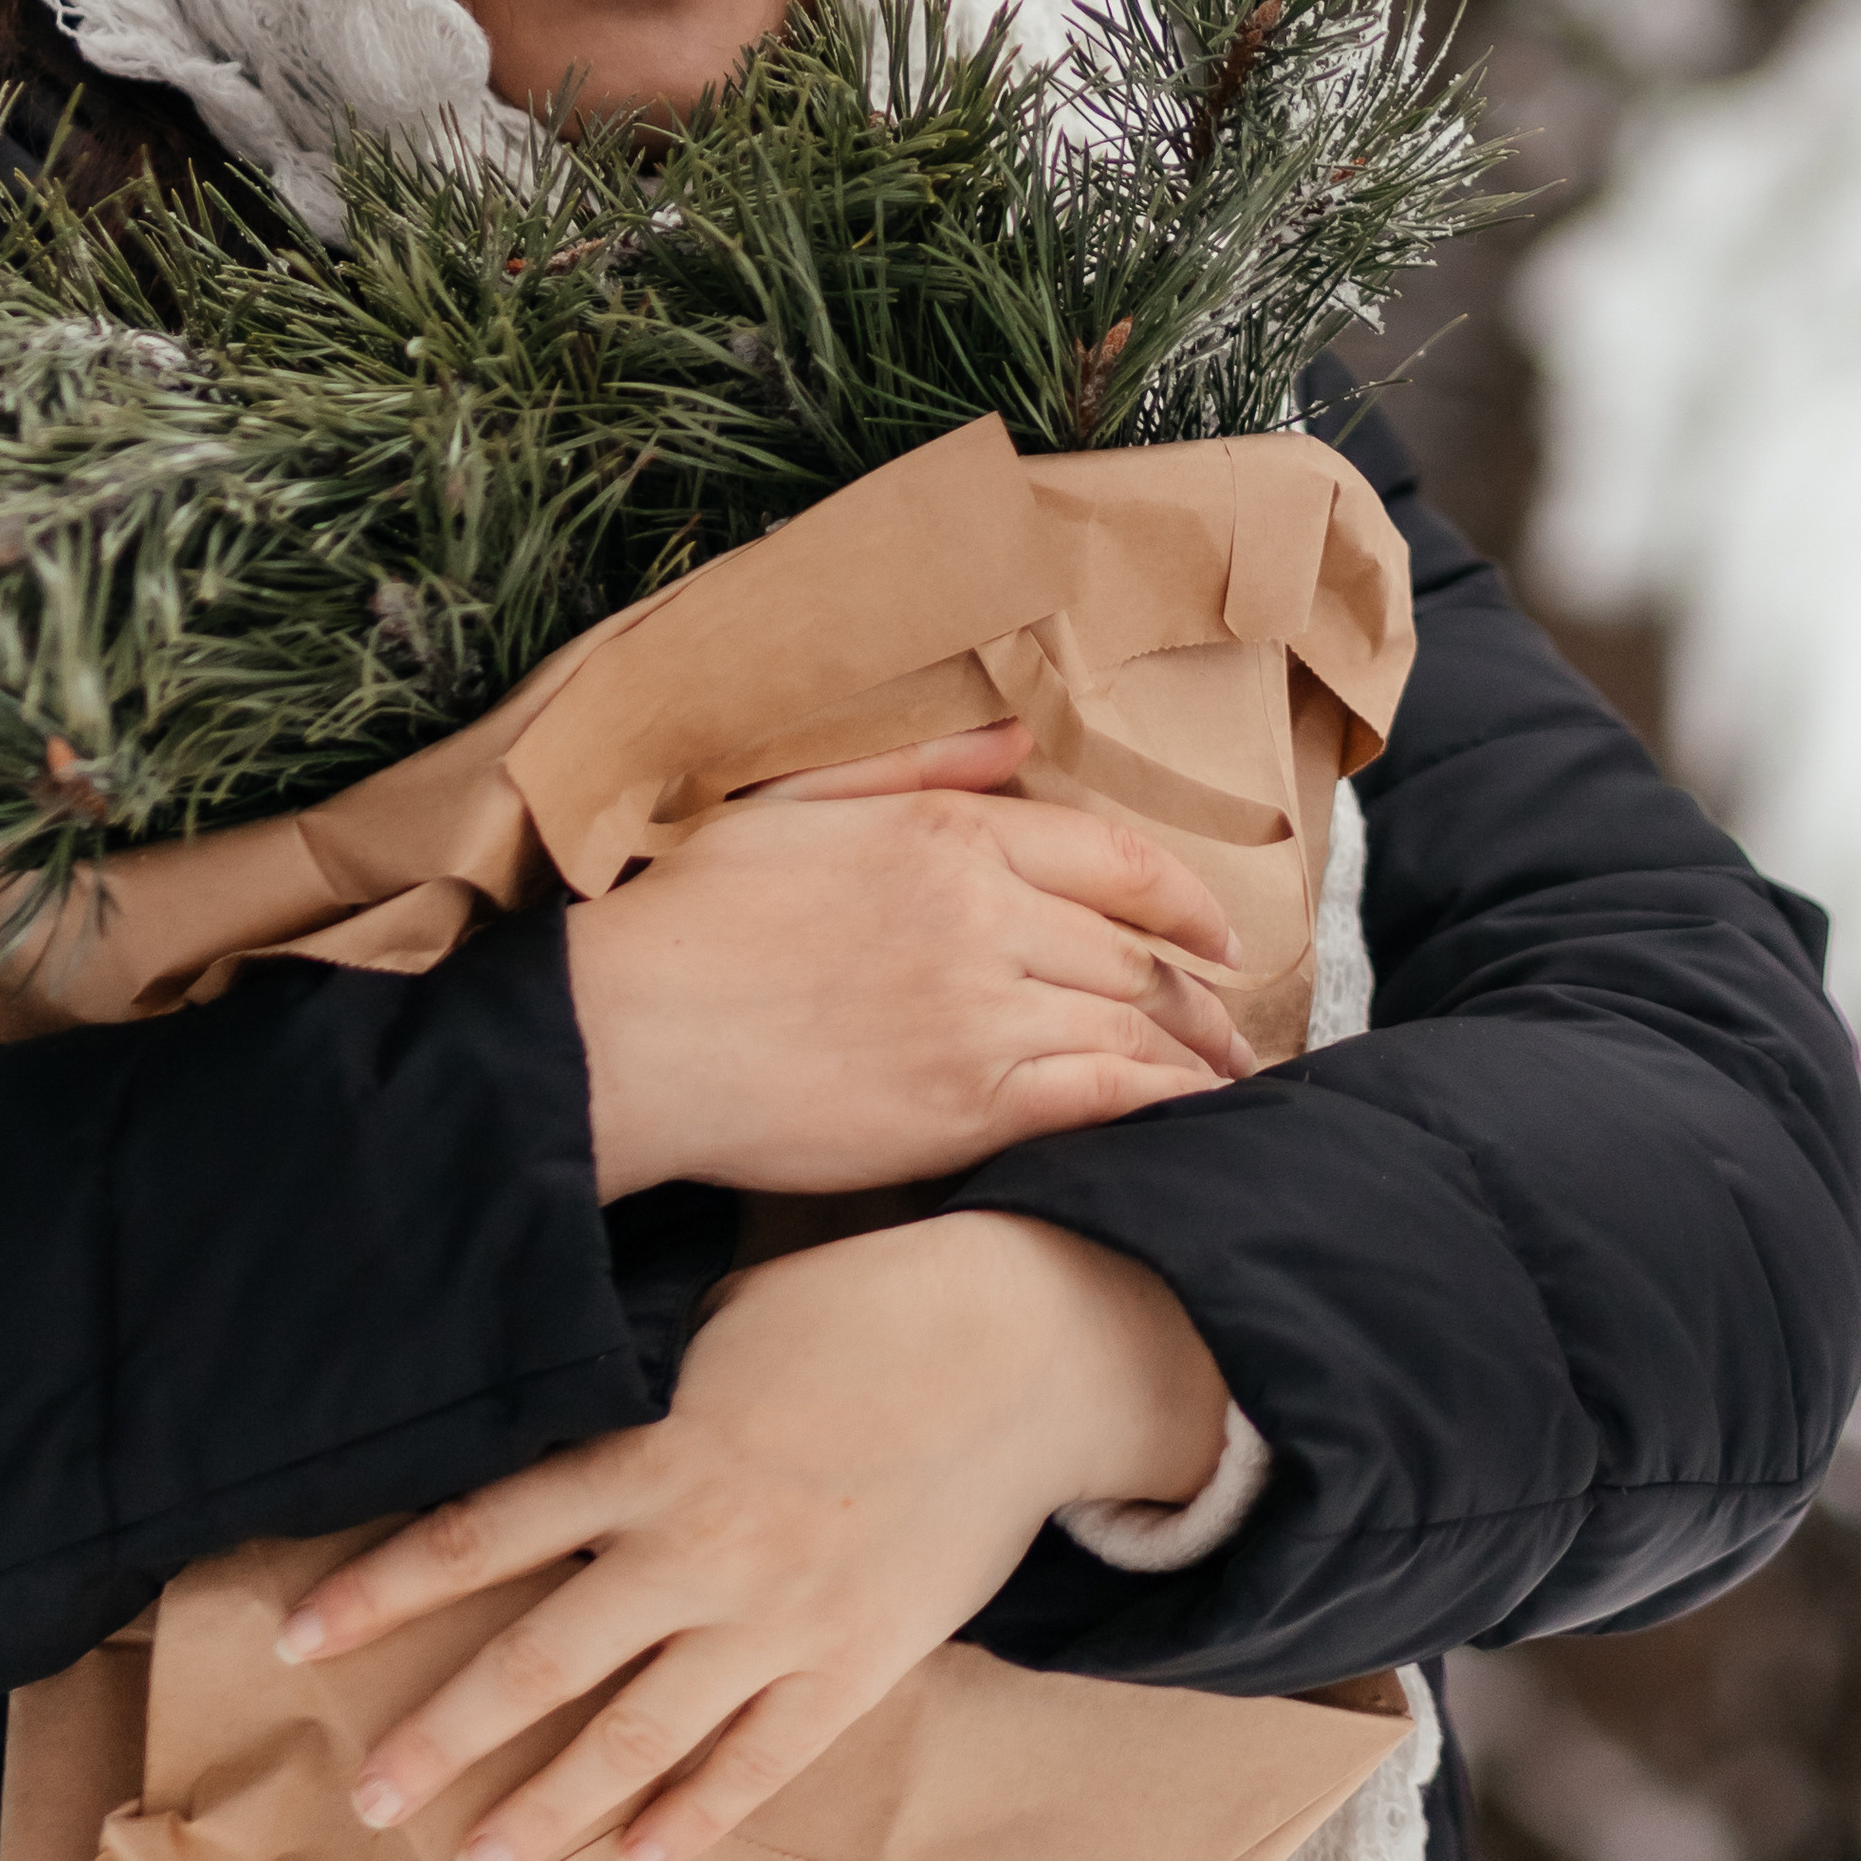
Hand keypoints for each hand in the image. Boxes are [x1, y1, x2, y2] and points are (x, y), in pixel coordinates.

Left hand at [275, 1212, 1231, 1860]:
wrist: (1026, 1349)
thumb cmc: (869, 1309)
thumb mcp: (725, 1323)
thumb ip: (639, 1391)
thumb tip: (557, 1416)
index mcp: (655, 1450)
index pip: (485, 1532)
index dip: (385, 1587)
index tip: (299, 1637)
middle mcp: (699, 1547)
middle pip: (540, 1659)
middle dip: (441, 1733)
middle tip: (363, 1798)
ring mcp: (778, 1619)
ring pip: (635, 1738)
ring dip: (543, 1809)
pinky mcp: (855, 1663)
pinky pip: (757, 1763)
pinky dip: (689, 1819)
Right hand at [566, 718, 1249, 1200]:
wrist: (630, 1030)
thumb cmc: (691, 915)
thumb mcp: (798, 803)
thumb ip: (917, 769)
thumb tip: (1017, 738)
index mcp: (946, 833)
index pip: (1111, 857)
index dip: (1181, 899)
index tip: (1215, 933)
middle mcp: (983, 913)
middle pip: (1134, 951)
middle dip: (1198, 991)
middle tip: (1230, 1022)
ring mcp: (982, 1011)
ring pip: (1131, 1026)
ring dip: (1193, 1057)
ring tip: (1222, 1082)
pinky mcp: (966, 1105)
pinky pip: (1099, 1099)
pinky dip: (1158, 1106)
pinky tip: (1186, 1122)